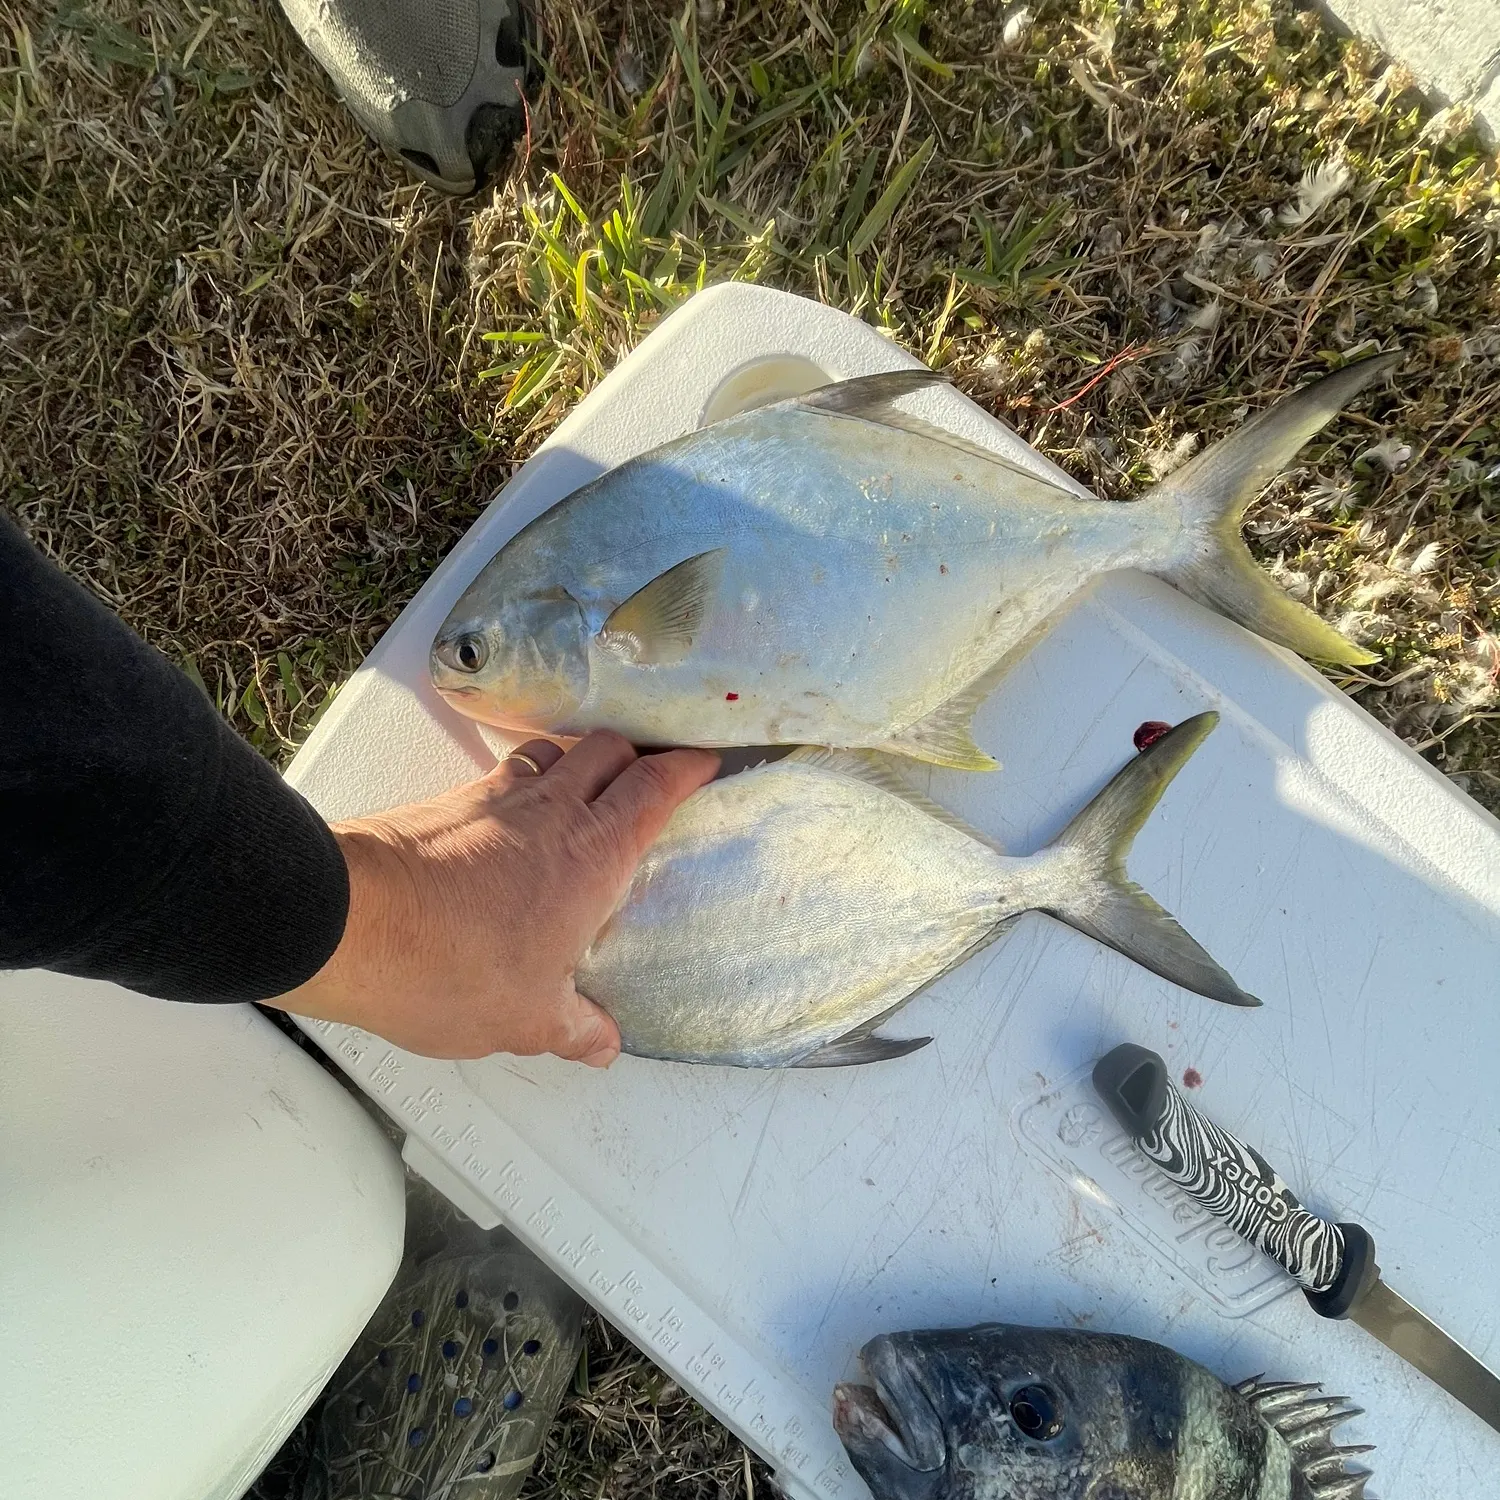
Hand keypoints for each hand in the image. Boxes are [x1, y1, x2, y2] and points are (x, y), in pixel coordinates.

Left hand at [281, 733, 719, 1063]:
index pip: (655, 786)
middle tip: (648, 778)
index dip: (686, 768)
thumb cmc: (451, 968)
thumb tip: (604, 1045)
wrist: (350, 924)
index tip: (705, 764)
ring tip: (582, 790)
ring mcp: (496, 798)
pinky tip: (513, 817)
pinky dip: (524, 780)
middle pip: (609, 749)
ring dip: (578, 760)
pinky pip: (502, 774)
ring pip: (555, 751)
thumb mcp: (527, 1019)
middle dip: (637, 755)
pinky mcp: (448, 803)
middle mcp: (552, 810)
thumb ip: (575, 1029)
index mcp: (593, 853)